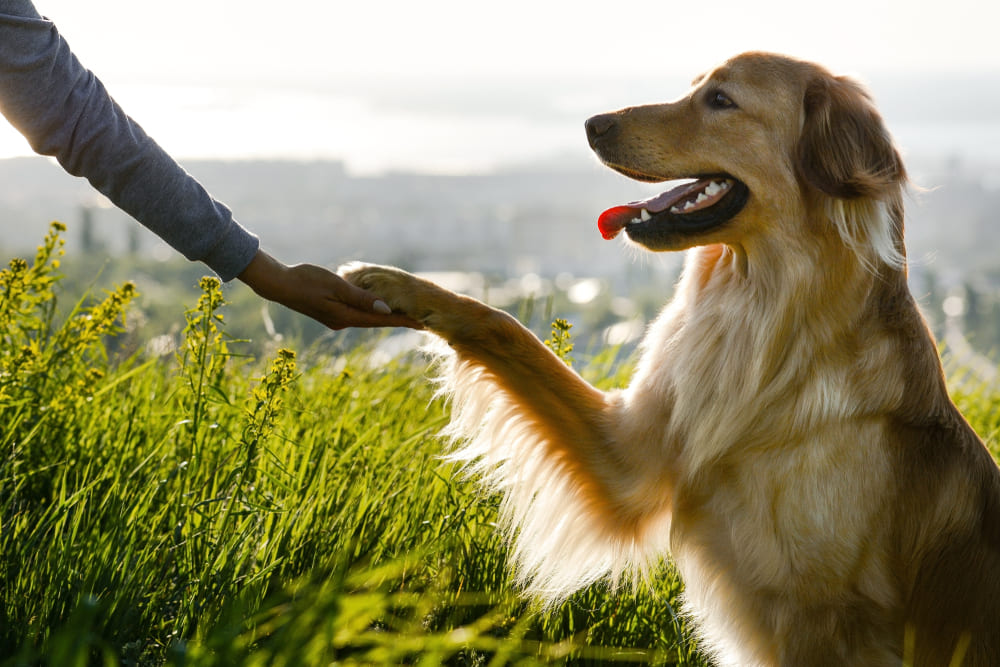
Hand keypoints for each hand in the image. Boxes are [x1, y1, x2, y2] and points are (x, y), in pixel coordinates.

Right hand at [237, 250, 421, 329]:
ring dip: (385, 316)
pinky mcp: (331, 312)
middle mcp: (343, 321)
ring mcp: (336, 318)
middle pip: (377, 322)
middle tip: (421, 320)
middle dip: (398, 320)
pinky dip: (370, 310)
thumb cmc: (306, 280)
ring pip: (367, 317)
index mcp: (346, 316)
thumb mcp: (337, 286)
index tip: (422, 323)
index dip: (403, 320)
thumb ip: (362, 298)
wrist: (278, 284)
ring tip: (405, 313)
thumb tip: (386, 310)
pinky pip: (356, 312)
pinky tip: (377, 306)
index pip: (381, 320)